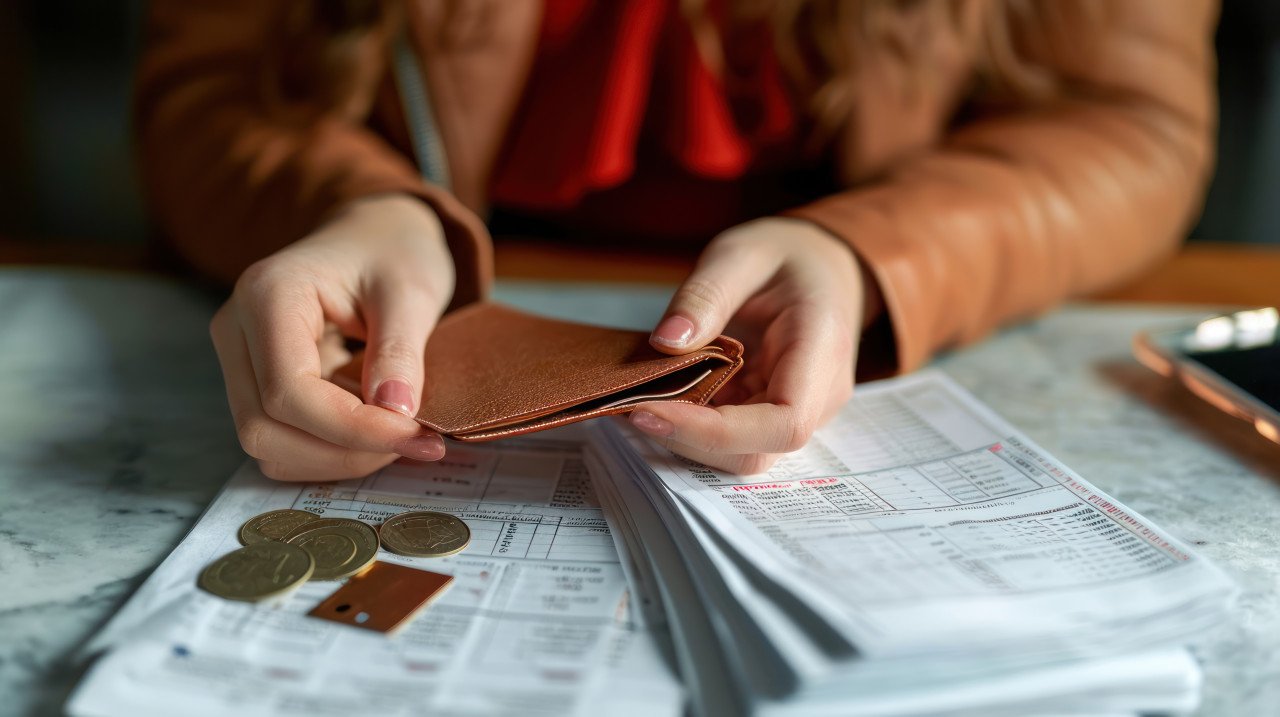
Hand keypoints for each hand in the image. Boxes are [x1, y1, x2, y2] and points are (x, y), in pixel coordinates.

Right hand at [210, 194, 453, 480]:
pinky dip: (328, 453)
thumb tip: (395, 413)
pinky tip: (373, 432)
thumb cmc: (392, 253)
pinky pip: (280, 441)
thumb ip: (401, 350)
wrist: (373, 238)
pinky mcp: (255, 384)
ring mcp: (239, 361)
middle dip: (344, 451)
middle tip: (417, 442)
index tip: (418, 436)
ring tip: (399, 435)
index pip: (288, 391)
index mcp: (267, 295)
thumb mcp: (412, 291)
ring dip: (336, 459)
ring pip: (266, 445)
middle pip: (264, 427)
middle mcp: (235, 330)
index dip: (352, 428)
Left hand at [629, 218, 865, 473]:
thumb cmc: (787, 255)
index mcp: (821, 350)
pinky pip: (733, 435)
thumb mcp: (741, 254)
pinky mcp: (772, 412)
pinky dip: (692, 424)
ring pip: (741, 452)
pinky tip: (659, 399)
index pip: (783, 423)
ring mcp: (799, 409)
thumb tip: (665, 342)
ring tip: (637, 403)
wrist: (823, 264)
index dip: (716, 432)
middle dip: (689, 438)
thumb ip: (705, 296)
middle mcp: (818, 395)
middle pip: (756, 450)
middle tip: (629, 407)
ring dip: (686, 436)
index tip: (651, 411)